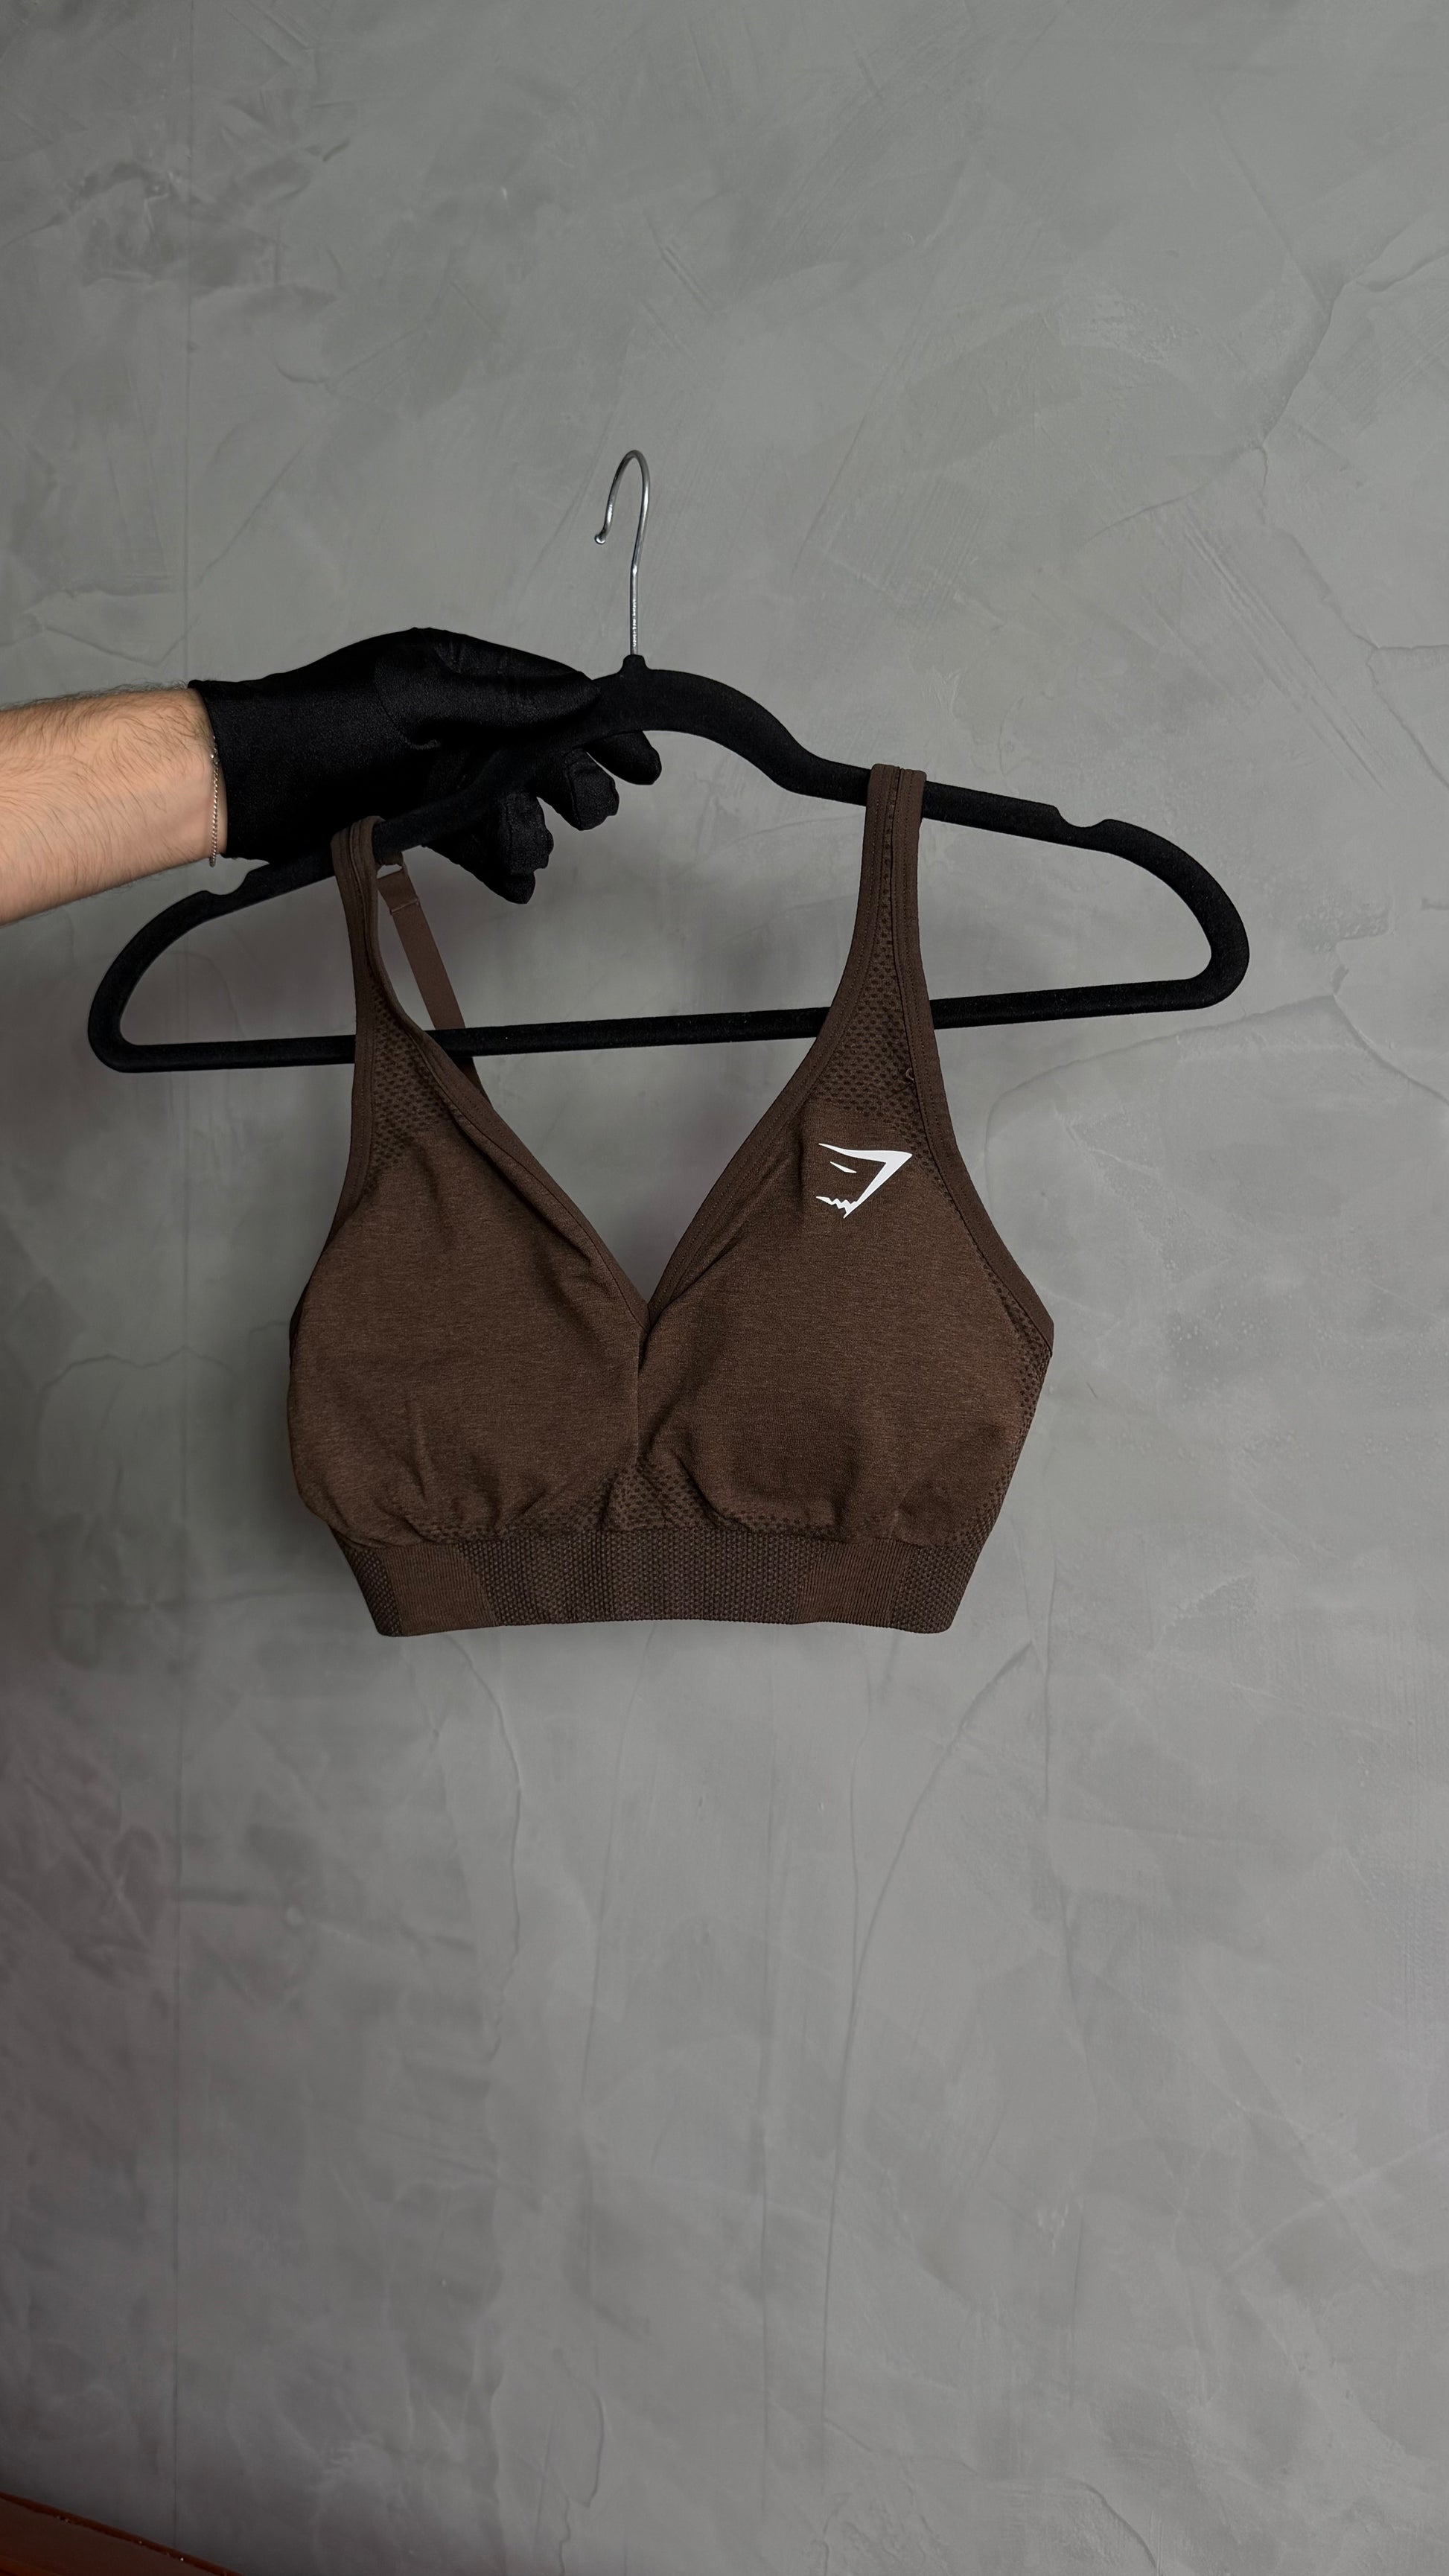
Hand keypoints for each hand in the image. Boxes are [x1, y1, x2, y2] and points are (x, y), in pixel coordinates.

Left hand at [190, 629, 660, 901]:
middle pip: (540, 756)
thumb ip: (501, 703)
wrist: (250, 787)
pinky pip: (477, 844)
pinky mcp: (421, 821)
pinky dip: (500, 866)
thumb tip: (575, 697)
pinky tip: (517, 885)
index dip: (601, 727)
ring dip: (528, 833)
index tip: (643, 762)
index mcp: (459, 672)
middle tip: (588, 813)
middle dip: (570, 787)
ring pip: (512, 807)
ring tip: (523, 853)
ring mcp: (441, 774)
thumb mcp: (418, 697)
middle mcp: (457, 721)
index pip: (550, 694)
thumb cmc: (321, 726)